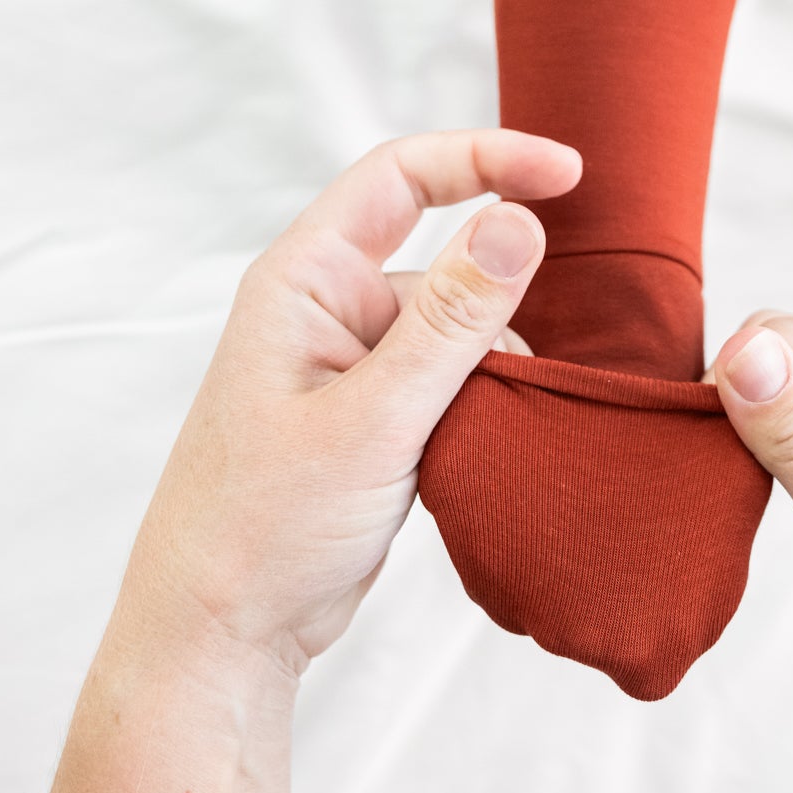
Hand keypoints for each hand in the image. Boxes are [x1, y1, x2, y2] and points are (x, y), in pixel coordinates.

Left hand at [121, 128, 580, 677]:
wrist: (224, 633)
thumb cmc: (263, 525)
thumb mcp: (373, 418)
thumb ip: (452, 320)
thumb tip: (519, 222)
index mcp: (306, 281)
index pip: (402, 178)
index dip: (486, 159)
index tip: (569, 176)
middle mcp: (329, 310)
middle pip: (443, 261)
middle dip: (497, 303)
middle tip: (523, 371)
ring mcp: (353, 367)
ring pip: (457, 331)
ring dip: (489, 369)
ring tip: (482, 436)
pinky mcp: (376, 418)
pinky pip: (450, 383)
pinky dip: (479, 407)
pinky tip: (480, 455)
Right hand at [710, 315, 792, 750]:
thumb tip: (740, 352)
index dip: (735, 384)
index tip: (707, 458)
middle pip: (786, 351)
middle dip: (739, 402)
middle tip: (723, 485)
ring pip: (786, 388)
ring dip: (748, 431)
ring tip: (738, 495)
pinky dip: (765, 453)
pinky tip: (755, 496)